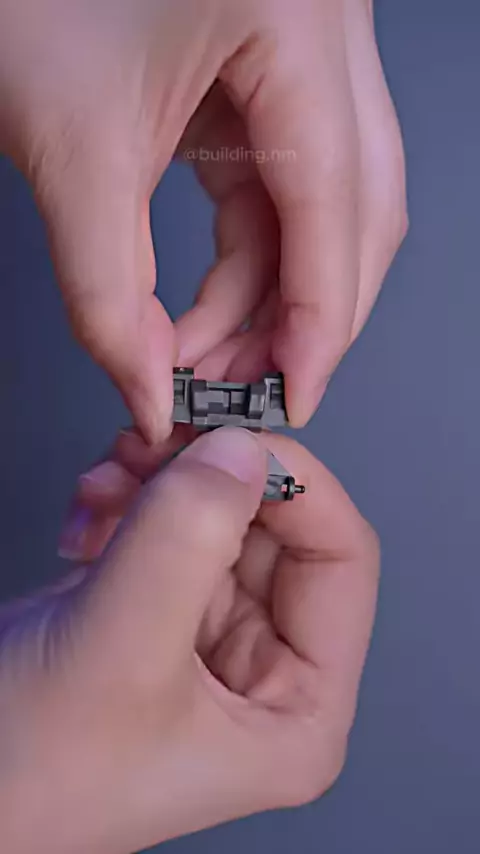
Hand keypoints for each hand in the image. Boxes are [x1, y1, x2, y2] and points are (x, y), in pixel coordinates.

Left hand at [0, 0, 406, 440]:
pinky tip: (213, 315)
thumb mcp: (69, 147)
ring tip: (210, 365)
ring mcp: (307, 49)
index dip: (319, 318)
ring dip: (272, 301)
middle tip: (246, 392)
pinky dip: (252, 264)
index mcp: (292, 13)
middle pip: (358, 209)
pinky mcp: (273, 77)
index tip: (290, 396)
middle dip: (305, 317)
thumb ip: (107, 290)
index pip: (335, 196)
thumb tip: (146, 392)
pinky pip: (286, 190)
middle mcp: (326, 24)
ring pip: (327, 210)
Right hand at [1, 428, 377, 852]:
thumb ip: (187, 542)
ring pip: (216, 518)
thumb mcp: (120, 650)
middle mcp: (263, 674)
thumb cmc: (26, 773)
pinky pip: (166, 527)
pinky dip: (129, 501)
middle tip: (158, 447)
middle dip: (212, 480)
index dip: (300, 489)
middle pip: (274, 531)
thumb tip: (243, 451)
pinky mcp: (151, 612)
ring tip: (108, 483)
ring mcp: (205, 639)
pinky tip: (89, 514)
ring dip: (163, 483)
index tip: (238, 438)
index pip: (341, 563)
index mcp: (297, 711)